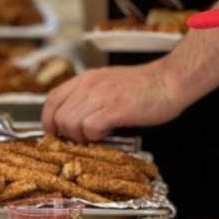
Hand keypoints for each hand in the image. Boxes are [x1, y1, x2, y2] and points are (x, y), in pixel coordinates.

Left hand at [42, 61, 185, 142]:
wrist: (170, 81)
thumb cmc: (145, 87)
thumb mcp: (110, 84)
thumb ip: (91, 97)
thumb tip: (76, 122)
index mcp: (87, 79)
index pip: (52, 99)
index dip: (49, 120)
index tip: (55, 133)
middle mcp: (89, 85)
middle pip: (58, 116)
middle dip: (66, 134)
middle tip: (83, 140)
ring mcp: (101, 95)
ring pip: (70, 124)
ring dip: (81, 137)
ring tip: (98, 137)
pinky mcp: (115, 108)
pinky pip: (89, 128)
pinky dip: (94, 137)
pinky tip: (108, 134)